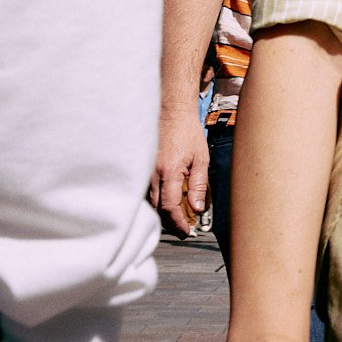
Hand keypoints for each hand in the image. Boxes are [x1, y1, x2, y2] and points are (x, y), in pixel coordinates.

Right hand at [149, 105, 209, 235]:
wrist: (171, 111)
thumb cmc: (187, 132)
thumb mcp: (200, 158)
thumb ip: (198, 185)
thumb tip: (198, 208)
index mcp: (169, 172)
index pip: (170, 207)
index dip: (178, 223)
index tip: (186, 231)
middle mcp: (152, 173)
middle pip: (157, 209)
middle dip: (169, 222)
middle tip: (182, 228)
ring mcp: (144, 170)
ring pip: (148, 202)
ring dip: (160, 213)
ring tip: (175, 218)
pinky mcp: (140, 166)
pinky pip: (143, 191)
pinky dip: (153, 201)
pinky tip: (163, 203)